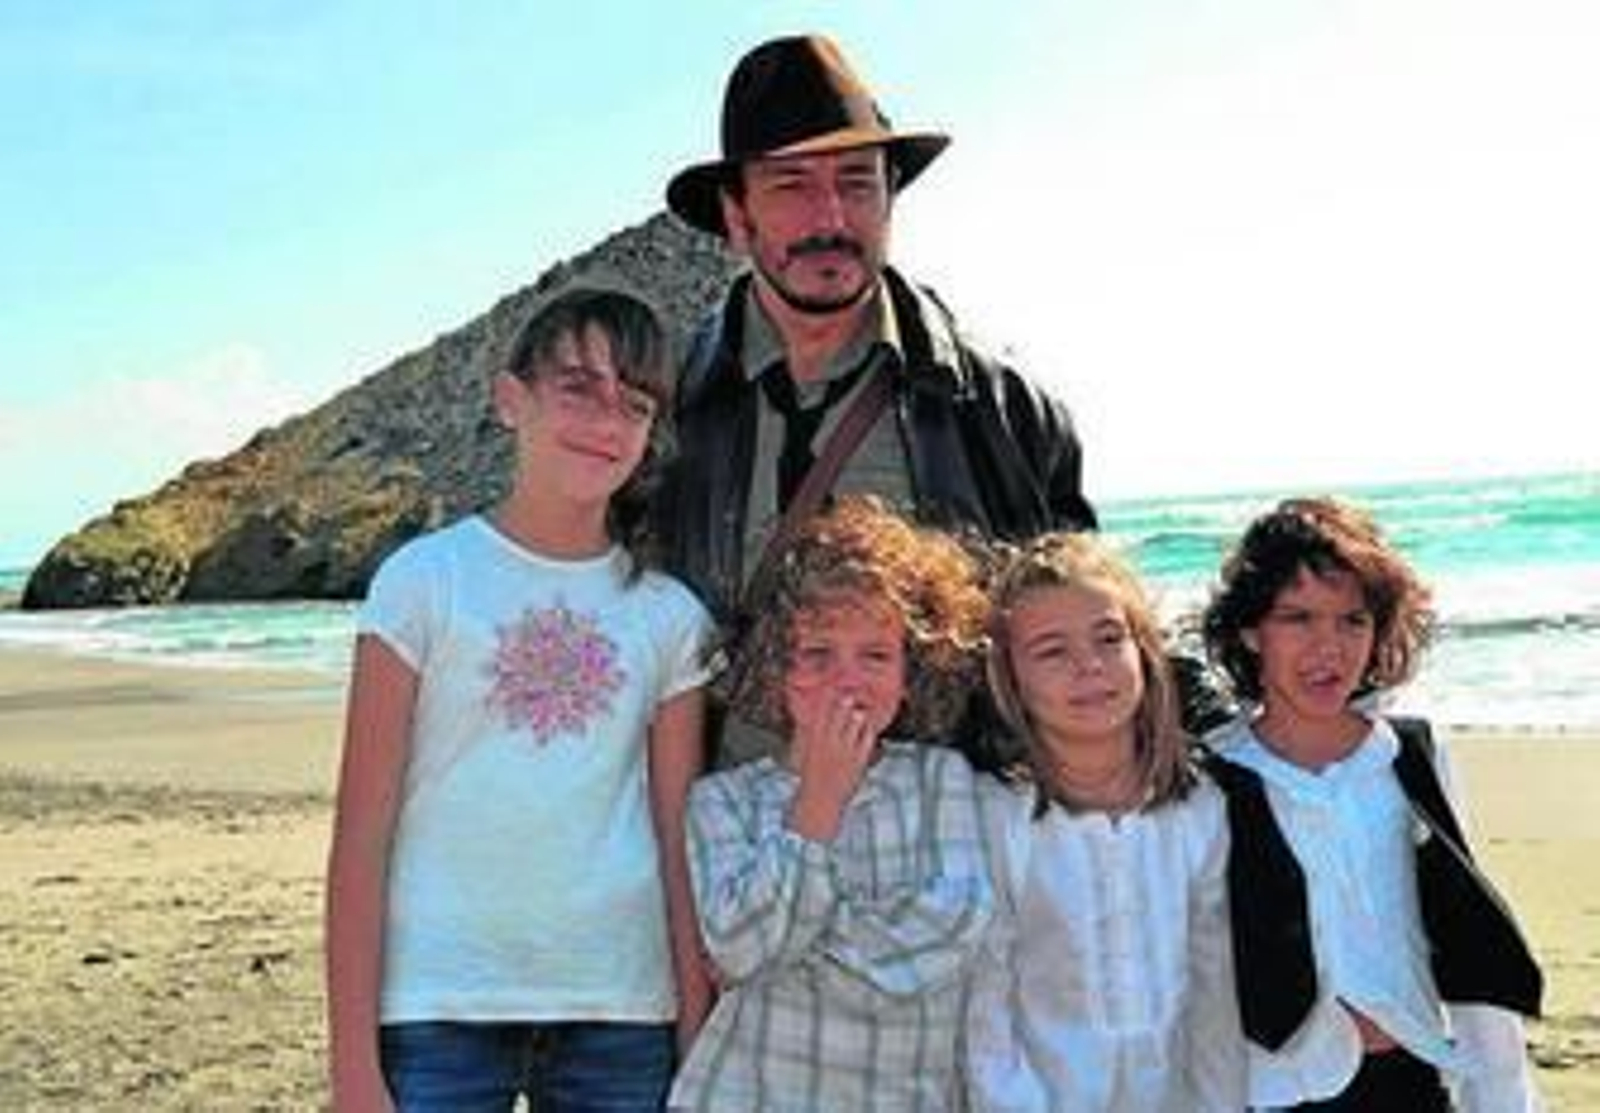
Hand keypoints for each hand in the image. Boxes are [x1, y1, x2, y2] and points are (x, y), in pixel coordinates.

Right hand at [786, 693, 878, 841]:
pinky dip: (869, 730)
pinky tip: (869, 728)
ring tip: (860, 711)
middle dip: (847, 701)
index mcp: (813, 738)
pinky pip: (868, 738)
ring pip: (856, 722)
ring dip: (859, 713)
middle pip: (841, 712)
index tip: (834, 688)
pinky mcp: (859, 760)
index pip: (822, 711)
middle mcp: (830, 741)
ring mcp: (845, 750)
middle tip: (851, 695)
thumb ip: (806, 734)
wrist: (819, 800)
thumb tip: (805, 719)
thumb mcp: (802, 753)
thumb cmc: (811, 776)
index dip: (829, 697)